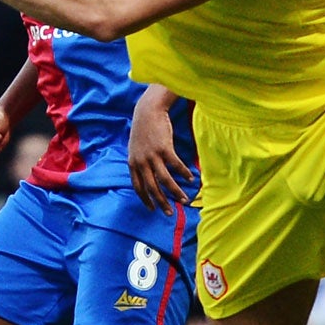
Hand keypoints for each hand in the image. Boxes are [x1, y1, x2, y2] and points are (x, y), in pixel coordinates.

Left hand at [128, 96, 192, 215]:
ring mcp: (152, 155)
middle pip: (152, 187)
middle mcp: (141, 162)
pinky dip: (184, 173)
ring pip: (164, 179)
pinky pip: (175, 165)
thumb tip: (148, 175)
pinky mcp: (164, 148)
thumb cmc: (144, 129)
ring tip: (184, 200)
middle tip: (170, 213)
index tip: (153, 209)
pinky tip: (191, 178)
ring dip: (175, 191)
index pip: (138, 187)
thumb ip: (140, 162)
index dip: (145, 199)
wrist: (147, 111)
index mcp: (133, 163)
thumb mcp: (136, 148)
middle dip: (161, 202)